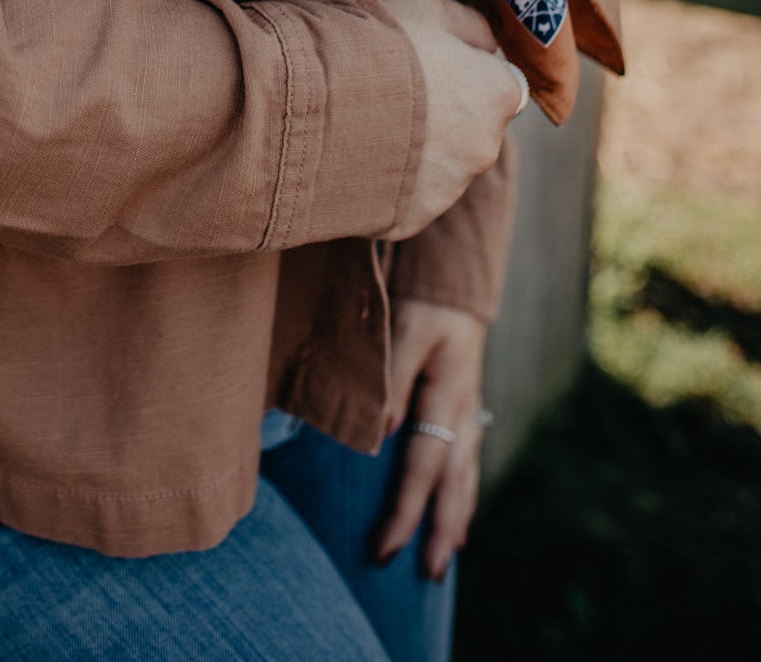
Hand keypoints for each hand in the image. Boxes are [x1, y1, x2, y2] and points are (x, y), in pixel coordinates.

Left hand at [372, 297, 488, 580]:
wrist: (453, 275)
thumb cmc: (423, 299)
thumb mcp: (404, 332)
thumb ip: (392, 381)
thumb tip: (382, 436)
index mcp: (449, 396)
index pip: (424, 466)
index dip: (405, 510)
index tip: (385, 548)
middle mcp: (464, 410)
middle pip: (453, 481)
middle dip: (438, 528)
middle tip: (427, 575)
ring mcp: (468, 408)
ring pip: (465, 472)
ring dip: (454, 515)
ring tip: (447, 554)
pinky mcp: (464, 402)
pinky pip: (467, 457)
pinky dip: (463, 488)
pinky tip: (459, 508)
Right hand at [378, 0, 520, 240]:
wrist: (313, 101)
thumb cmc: (375, 43)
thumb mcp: (425, 7)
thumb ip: (468, 25)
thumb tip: (485, 43)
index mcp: (498, 94)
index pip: (502, 86)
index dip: (466, 74)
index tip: (432, 68)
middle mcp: (485, 148)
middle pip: (472, 130)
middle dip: (444, 116)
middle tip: (394, 93)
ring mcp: (448, 190)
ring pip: (440, 166)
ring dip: (417, 150)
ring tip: (367, 123)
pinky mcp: (411, 219)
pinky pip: (405, 196)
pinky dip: (388, 180)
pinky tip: (355, 154)